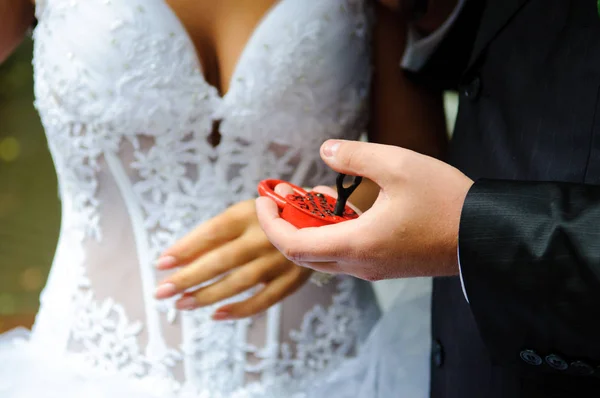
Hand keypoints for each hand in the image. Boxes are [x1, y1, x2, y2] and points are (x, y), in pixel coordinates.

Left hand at [154, 199, 311, 319]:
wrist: (318, 218)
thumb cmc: (268, 216)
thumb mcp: (242, 214)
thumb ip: (211, 235)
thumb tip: (175, 259)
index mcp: (250, 214)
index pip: (212, 232)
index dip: (186, 248)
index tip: (161, 263)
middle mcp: (265, 235)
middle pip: (222, 260)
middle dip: (188, 278)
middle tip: (162, 292)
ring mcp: (281, 258)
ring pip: (239, 282)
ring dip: (207, 295)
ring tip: (182, 303)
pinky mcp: (292, 279)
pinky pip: (264, 299)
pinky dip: (240, 310)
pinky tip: (216, 314)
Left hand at [256, 139, 473, 280]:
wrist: (484, 236)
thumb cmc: (445, 202)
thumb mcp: (398, 166)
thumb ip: (356, 156)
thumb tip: (325, 150)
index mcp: (355, 244)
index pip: (292, 245)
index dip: (269, 223)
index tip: (262, 200)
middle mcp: (359, 264)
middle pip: (302, 254)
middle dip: (285, 225)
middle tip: (281, 198)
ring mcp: (373, 269)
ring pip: (323, 255)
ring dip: (310, 228)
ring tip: (313, 196)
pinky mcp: (386, 266)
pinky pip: (345, 255)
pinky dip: (331, 233)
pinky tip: (342, 208)